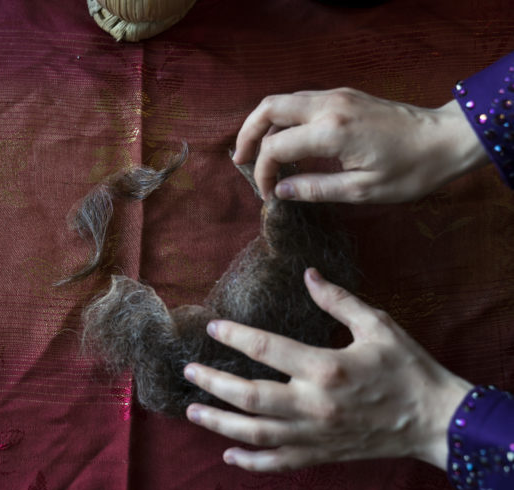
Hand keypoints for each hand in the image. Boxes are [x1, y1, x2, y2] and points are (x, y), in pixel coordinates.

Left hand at [183, 268, 471, 471]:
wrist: (436, 420)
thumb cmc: (408, 368)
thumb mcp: (378, 325)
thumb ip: (338, 300)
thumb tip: (308, 274)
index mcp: (326, 368)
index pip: (267, 348)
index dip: (235, 336)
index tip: (213, 327)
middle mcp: (314, 405)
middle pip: (249, 396)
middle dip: (214, 383)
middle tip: (189, 371)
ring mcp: (315, 434)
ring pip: (255, 433)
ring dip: (219, 424)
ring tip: (193, 412)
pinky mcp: (322, 453)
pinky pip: (279, 462)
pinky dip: (251, 462)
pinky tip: (229, 455)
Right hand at [233, 88, 488, 202]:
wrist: (446, 139)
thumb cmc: (411, 170)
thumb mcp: (362, 191)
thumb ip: (315, 189)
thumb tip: (281, 192)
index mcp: (331, 132)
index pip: (276, 147)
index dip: (264, 173)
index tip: (269, 195)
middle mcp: (328, 106)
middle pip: (268, 108)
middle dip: (248, 134)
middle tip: (240, 161)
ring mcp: (337, 96)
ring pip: (282, 100)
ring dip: (263, 124)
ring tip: (257, 152)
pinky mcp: (344, 95)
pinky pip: (301, 101)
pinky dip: (284, 119)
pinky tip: (287, 141)